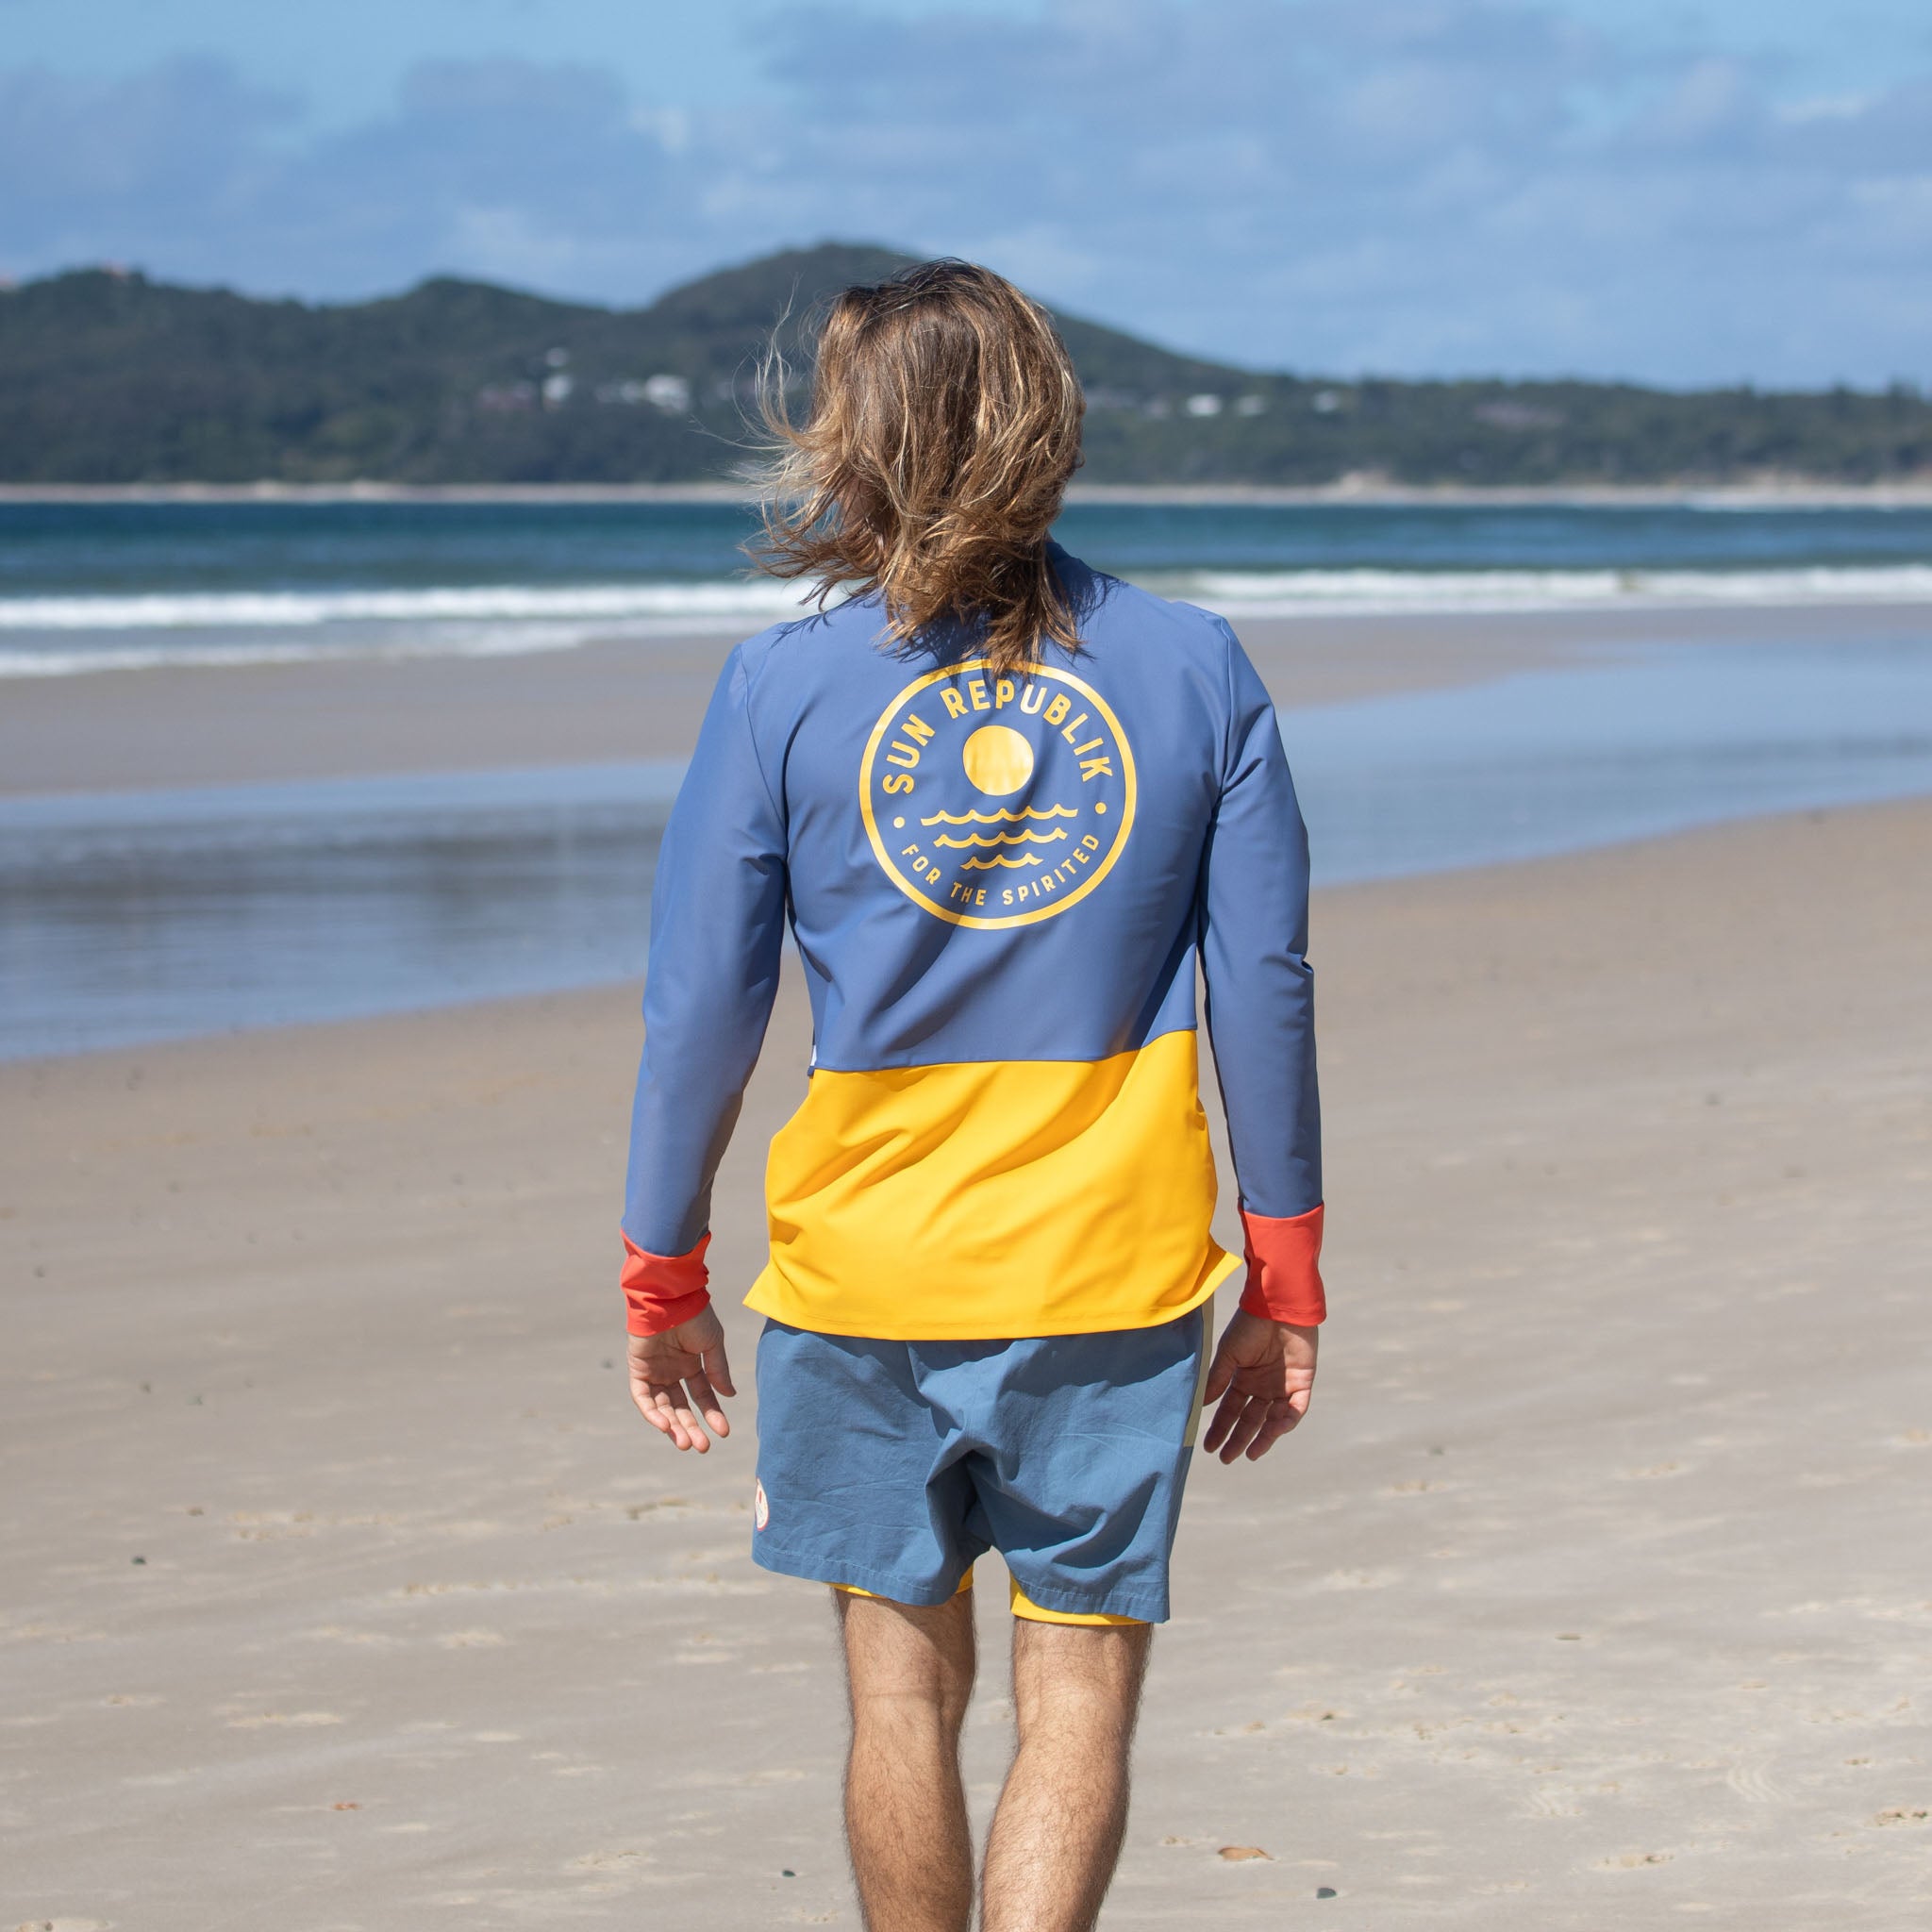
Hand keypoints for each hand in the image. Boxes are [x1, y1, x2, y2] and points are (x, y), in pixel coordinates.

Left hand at [628, 1305, 735, 1451]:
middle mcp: (672, 1371)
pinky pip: (643, 1397)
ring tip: (687, 1443)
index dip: (712, 1414)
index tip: (724, 1432)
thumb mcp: (713, 1344)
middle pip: (680, 1407)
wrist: (671, 1297)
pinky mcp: (638, 1370)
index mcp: (691, 1364)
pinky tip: (665, 1426)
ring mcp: (654, 1372)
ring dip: (673, 1426)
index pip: (701, 1396)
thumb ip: (718, 1370)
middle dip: (691, 1427)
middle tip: (702, 1447)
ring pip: (662, 1407)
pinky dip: (652, 1413)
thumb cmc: (694, 1315)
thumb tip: (729, 1396)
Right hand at [1201, 1310, 1317, 1463]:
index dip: (1220, 1428)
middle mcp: (1262, 1386)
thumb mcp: (1228, 1354)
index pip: (1230, 1410)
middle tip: (1226, 1458)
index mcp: (1243, 1378)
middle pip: (1250, 1419)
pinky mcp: (1302, 1383)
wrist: (1278, 1306)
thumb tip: (1202, 1406)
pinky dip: (1285, 1422)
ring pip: (1272, 1420)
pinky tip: (1272, 1431)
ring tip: (1250, 1454)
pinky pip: (1295, 1409)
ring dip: (1262, 1437)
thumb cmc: (1250, 1326)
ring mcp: (1282, 1386)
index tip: (1208, 1446)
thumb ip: (1218, 1380)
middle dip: (1238, 1439)